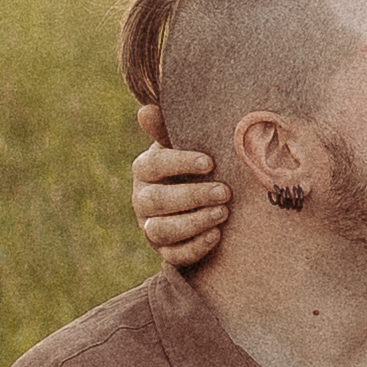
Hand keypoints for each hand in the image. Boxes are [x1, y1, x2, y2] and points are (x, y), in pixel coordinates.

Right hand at [131, 141, 225, 272]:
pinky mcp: (165, 252)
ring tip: (223, 213)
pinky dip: (195, 247)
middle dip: (192, 196)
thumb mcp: (181, 145)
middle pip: (157, 201)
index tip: (210, 163)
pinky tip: (217, 235)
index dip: (180, 163)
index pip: (154, 165)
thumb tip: (145, 111)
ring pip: (162, 230)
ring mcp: (151, 227)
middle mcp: (142, 199)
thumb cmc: (191, 166)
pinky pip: (174, 255)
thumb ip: (167, 130)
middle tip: (225, 192)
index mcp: (144, 169)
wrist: (198, 202)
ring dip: (194, 223)